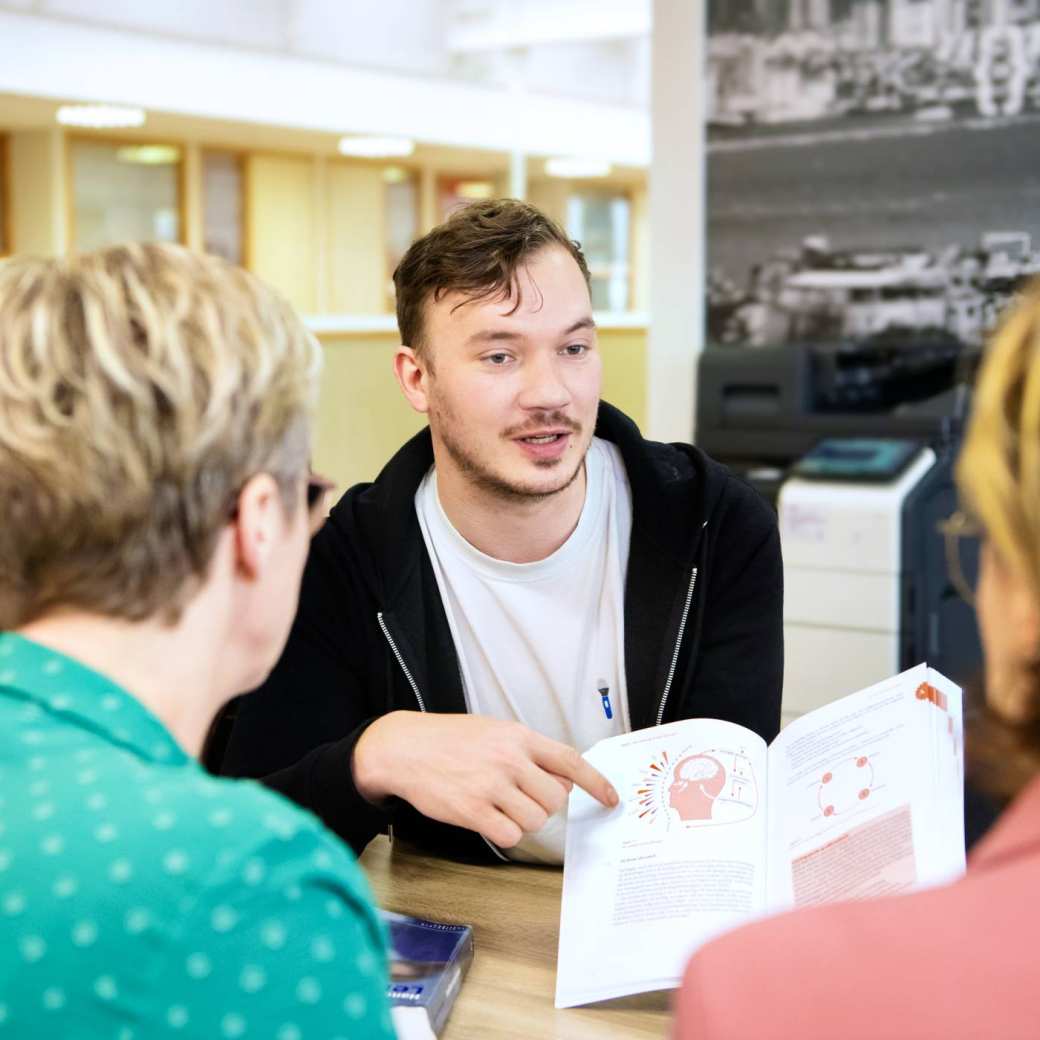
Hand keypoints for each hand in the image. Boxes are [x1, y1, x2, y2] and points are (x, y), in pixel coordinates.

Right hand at [352, 711, 618, 847]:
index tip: (611, 799)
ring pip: (534, 820)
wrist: (405, 748)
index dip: (595, 783)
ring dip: (522, 820)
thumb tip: (562, 779)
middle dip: (545, 805)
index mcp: (518, 737)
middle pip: (555, 798)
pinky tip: (486, 818)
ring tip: (498, 805)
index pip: (569, 760)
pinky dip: (503, 833)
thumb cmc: (450, 739)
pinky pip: (509, 835)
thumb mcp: (494, 731)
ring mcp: (491, 786)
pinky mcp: (473, 811)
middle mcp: (509, 760)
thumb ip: (528, 752)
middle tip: (522, 798)